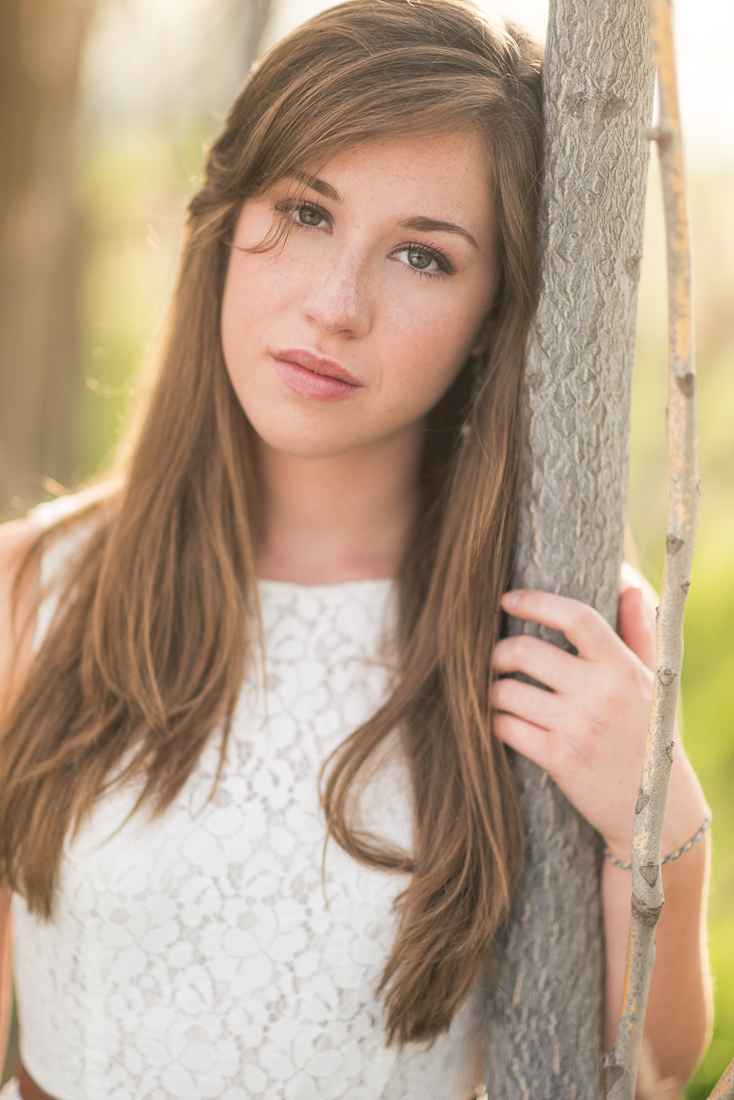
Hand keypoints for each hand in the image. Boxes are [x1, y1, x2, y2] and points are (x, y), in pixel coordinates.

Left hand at [490, 575, 706, 860]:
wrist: (657, 812)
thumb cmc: (651, 739)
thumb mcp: (655, 685)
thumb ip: (640, 632)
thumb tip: (628, 584)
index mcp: (623, 667)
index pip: (576, 616)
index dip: (536, 601)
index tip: (508, 599)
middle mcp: (601, 692)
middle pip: (525, 652)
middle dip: (498, 653)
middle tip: (495, 659)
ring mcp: (578, 726)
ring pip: (507, 691)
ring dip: (493, 692)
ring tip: (499, 695)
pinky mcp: (558, 758)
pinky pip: (505, 726)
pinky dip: (496, 722)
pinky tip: (503, 723)